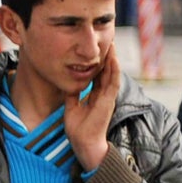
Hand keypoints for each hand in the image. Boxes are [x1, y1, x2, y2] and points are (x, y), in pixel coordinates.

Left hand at [66, 41, 119, 172]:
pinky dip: (113, 70)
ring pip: (112, 73)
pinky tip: (112, 58)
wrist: (84, 143)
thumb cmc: (78, 129)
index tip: (96, 49)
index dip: (97, 62)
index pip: (98, 75)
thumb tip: (68, 86)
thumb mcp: (72, 108)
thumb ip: (73, 96)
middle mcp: (103, 94)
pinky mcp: (109, 100)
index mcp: (96, 96)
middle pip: (107, 71)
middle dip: (107, 56)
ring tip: (112, 43)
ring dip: (112, 58)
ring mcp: (108, 97)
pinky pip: (113, 82)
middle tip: (107, 40)